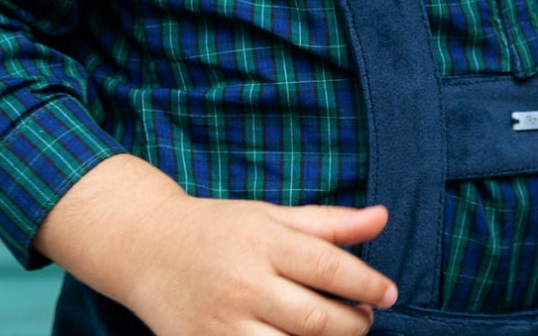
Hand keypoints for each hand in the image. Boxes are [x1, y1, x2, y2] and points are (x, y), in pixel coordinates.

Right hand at [35, 155, 397, 335]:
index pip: (329, 268)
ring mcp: (222, 323)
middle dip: (353, 324)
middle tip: (365, 318)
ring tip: (338, 334)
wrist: (148, 248)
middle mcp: (244, 283)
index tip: (390, 292)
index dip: (367, 284)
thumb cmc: (221, 228)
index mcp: (264, 241)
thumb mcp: (272, 214)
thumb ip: (329, 223)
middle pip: (315, 319)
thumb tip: (383, 217)